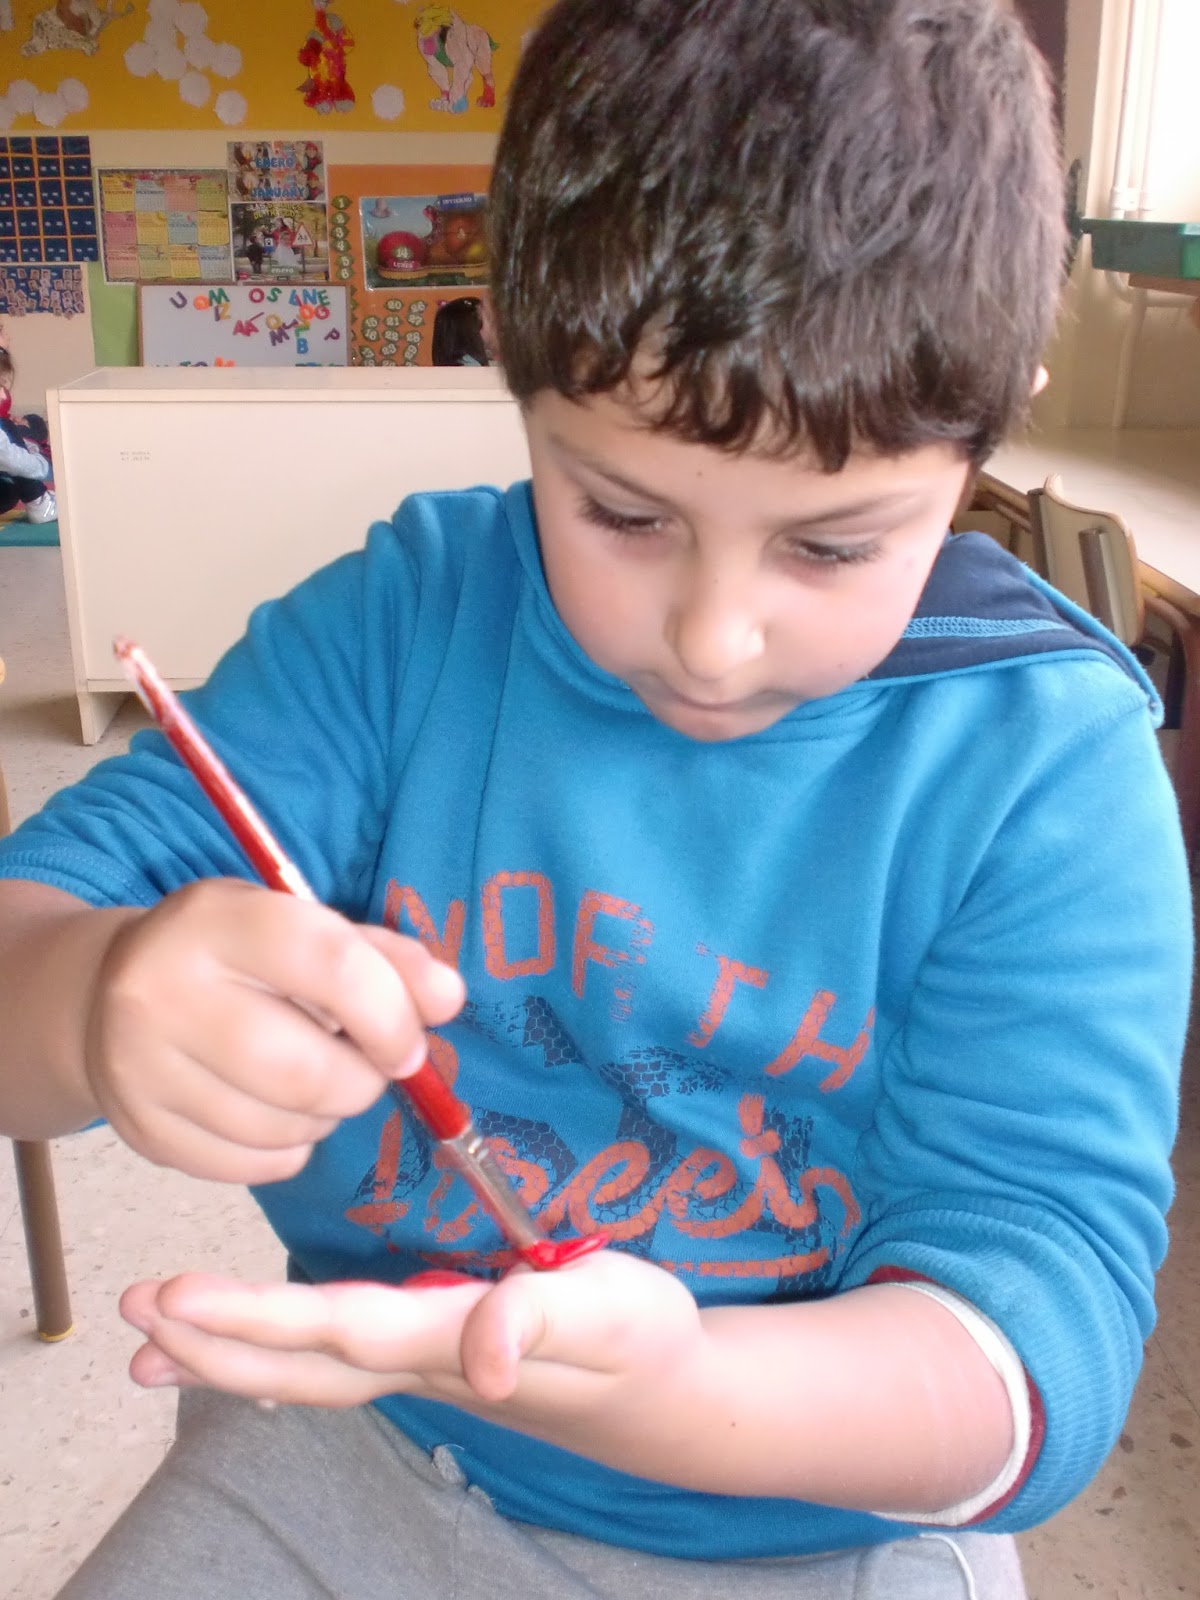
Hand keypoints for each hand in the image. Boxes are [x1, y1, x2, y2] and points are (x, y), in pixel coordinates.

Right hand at [84, 878, 464, 1184]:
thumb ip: (385, 958)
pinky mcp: (140, 1130)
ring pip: (283, 1128)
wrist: (107, 993)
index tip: (410, 1042)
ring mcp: (140, 1067)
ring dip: (328, 1115)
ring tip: (315, 1081)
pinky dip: (290, 1150)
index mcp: (218, 919)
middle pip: (306, 1071)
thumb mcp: (304, 926)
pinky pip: (253, 1167)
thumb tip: (447, 999)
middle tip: (366, 1067)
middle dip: (363, 1081)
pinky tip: (277, 1112)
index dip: (392, 1015)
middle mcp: (163, 990)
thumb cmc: (235, 956)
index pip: (331, 966)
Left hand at [120, 1249, 703, 1437]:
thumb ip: (543, 1318)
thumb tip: (484, 1359)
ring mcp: (423, 1368)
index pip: (338, 1328)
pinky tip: (244, 1361)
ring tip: (153, 1350)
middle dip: (215, 1343)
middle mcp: (423, 1361)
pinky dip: (276, 1363)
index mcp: (452, 1338)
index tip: (178, 1302)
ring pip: (309, 1373)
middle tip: (133, 1316)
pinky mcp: (433, 1358)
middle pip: (303, 1363)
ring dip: (229, 1359)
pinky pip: (335, 1368)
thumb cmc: (637, 1334)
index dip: (255, 1318)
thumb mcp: (608, 1308)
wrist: (663, 1389)